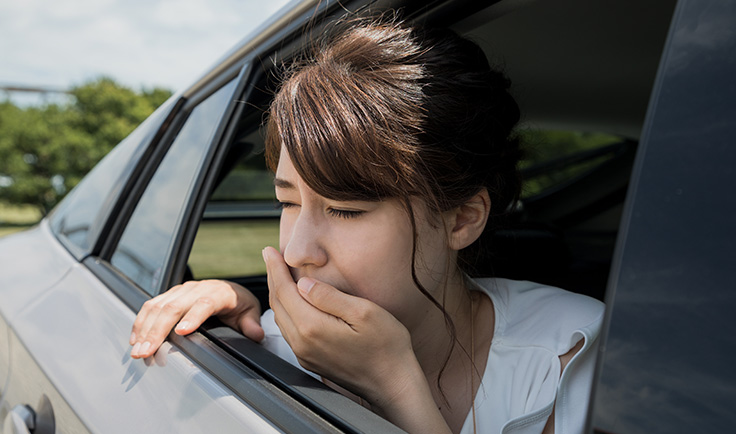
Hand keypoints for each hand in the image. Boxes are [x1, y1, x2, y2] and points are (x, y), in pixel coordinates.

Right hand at [129, 279, 263, 358]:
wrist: (231, 291)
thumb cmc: (240, 305)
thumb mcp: (250, 313)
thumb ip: (251, 324)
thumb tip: (256, 335)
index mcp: (219, 292)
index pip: (204, 302)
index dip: (193, 316)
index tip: (182, 332)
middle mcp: (197, 288)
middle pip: (174, 306)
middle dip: (158, 330)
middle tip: (147, 351)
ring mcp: (181, 290)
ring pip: (158, 306)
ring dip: (145, 328)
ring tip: (137, 350)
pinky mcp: (170, 294)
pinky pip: (151, 305)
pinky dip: (141, 322)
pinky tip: (135, 338)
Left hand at [263, 247, 446, 433]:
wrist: (392, 384)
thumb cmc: (386, 346)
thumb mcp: (363, 312)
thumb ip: (330, 297)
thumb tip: (304, 284)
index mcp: (312, 327)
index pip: (284, 291)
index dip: (275, 268)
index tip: (269, 251)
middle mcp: (302, 343)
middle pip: (278, 304)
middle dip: (272, 277)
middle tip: (270, 256)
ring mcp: (304, 354)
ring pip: (281, 318)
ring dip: (278, 294)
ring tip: (280, 275)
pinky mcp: (310, 360)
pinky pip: (289, 330)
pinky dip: (286, 310)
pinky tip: (293, 301)